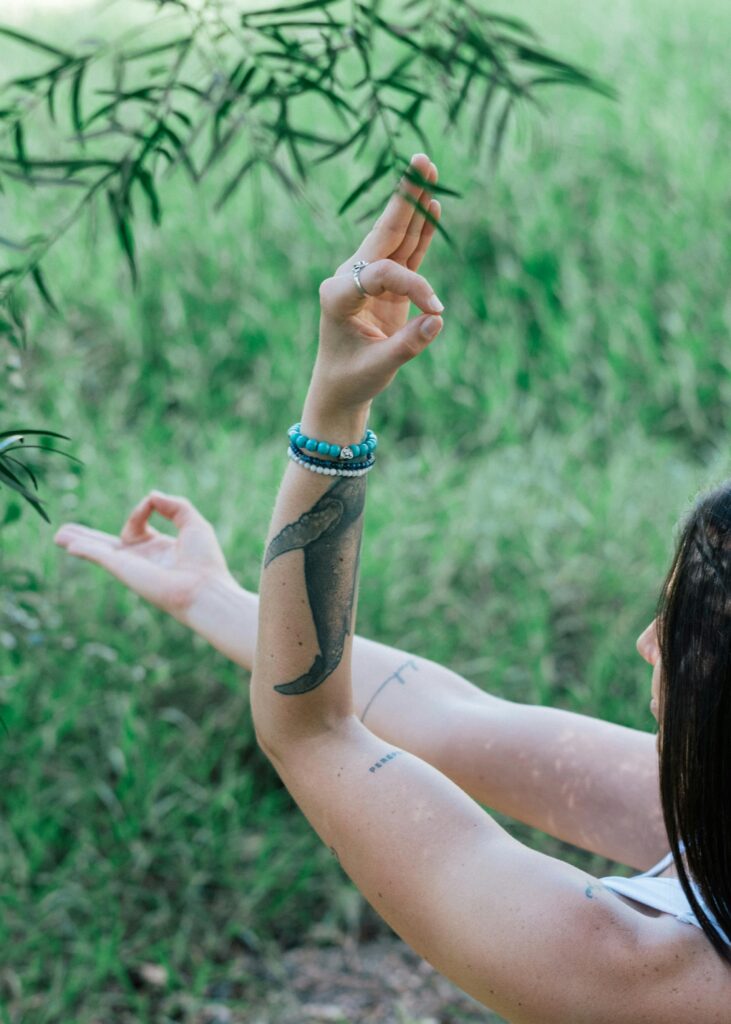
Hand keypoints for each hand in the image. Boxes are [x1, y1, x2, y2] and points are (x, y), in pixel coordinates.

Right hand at [54, 491, 233, 621]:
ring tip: (58, 536)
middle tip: (66, 532)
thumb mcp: (193, 523)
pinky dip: (84, 548)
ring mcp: (130, 565)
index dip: (142, 507)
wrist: (203, 587)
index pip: (138, 523)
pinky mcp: (123, 570)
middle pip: (108, 544)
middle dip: (87, 537)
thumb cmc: (204, 560)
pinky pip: (99, 556)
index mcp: (159, 548)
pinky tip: (68, 545)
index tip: (152, 501)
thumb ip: (173, 505)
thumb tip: (151, 495)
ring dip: (78, 542)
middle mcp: (142, 558)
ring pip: (98, 550)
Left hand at [306, 152, 444, 421]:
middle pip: (383, 233)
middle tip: (420, 161)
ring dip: (414, 206)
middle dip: (404, 199)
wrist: (340, 389)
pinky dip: (420, 232)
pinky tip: (432, 206)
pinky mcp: (384, 286)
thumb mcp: (378, 367)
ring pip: (395, 237)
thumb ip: (407, 344)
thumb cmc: (353, 379)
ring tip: (428, 169)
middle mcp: (349, 278)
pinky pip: (406, 254)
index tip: (437, 310)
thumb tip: (438, 319)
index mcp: (337, 294)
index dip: (414, 287)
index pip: (383, 274)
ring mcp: (366, 279)